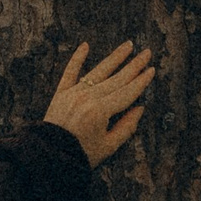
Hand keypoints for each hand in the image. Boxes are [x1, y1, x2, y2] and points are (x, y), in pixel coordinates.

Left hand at [43, 39, 153, 165]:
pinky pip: (70, 72)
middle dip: (134, 66)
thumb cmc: (80, 154)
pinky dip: (77, 58)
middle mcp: (88, 98)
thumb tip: (140, 108)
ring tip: (128, 45)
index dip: (141, 81)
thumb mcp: (108, 146)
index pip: (127, 92)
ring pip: (99, 71)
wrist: (49, 155)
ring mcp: (74, 93)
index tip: (152, 70)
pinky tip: (85, 45)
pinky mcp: (61, 93)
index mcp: (101, 111)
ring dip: (115, 57)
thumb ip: (126, 127)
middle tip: (147, 53)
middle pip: (116, 79)